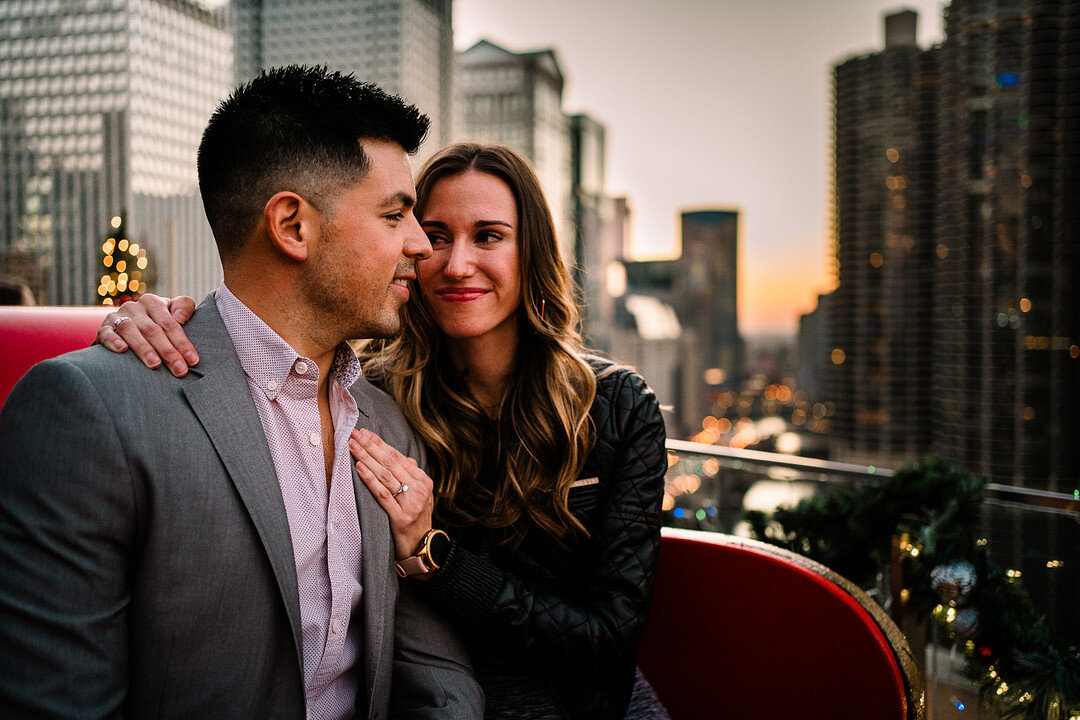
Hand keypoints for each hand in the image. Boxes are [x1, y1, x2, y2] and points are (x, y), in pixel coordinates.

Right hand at [96, 294, 197, 376]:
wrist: (127, 325)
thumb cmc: (157, 321)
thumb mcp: (172, 312)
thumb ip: (183, 307)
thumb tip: (180, 317)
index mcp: (153, 302)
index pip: (170, 324)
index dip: (182, 343)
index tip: (193, 361)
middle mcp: (134, 307)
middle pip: (153, 330)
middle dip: (168, 352)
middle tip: (179, 370)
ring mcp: (117, 317)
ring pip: (131, 331)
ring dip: (143, 348)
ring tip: (155, 364)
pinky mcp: (103, 328)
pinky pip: (106, 333)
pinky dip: (114, 341)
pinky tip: (122, 350)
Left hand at [350, 428, 433, 560]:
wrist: (422, 547)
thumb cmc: (416, 518)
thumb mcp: (419, 495)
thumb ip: (410, 475)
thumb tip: (400, 457)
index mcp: (423, 481)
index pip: (398, 457)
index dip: (380, 443)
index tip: (365, 432)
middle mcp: (418, 489)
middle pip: (390, 463)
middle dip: (370, 446)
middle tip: (354, 434)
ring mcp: (410, 503)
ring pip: (384, 475)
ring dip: (366, 458)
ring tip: (352, 446)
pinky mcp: (400, 517)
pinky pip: (382, 494)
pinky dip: (369, 479)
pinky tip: (359, 467)